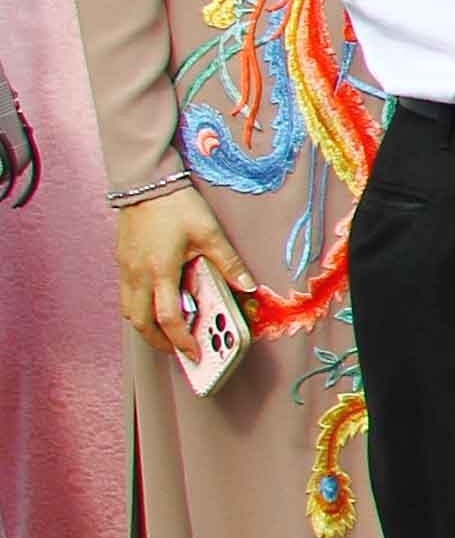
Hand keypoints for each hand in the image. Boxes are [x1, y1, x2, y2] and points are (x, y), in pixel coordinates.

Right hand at [115, 184, 248, 358]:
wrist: (145, 183)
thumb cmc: (177, 206)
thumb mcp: (209, 232)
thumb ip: (228, 262)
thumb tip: (249, 285)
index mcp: (160, 271)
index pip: (168, 317)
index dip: (181, 340)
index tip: (195, 354)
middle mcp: (137, 275)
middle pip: (140, 322)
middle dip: (159, 341)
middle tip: (179, 350)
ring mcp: (125, 270)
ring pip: (129, 311)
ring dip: (146, 327)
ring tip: (167, 334)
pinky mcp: (121, 262)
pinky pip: (126, 296)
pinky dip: (139, 309)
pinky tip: (155, 306)